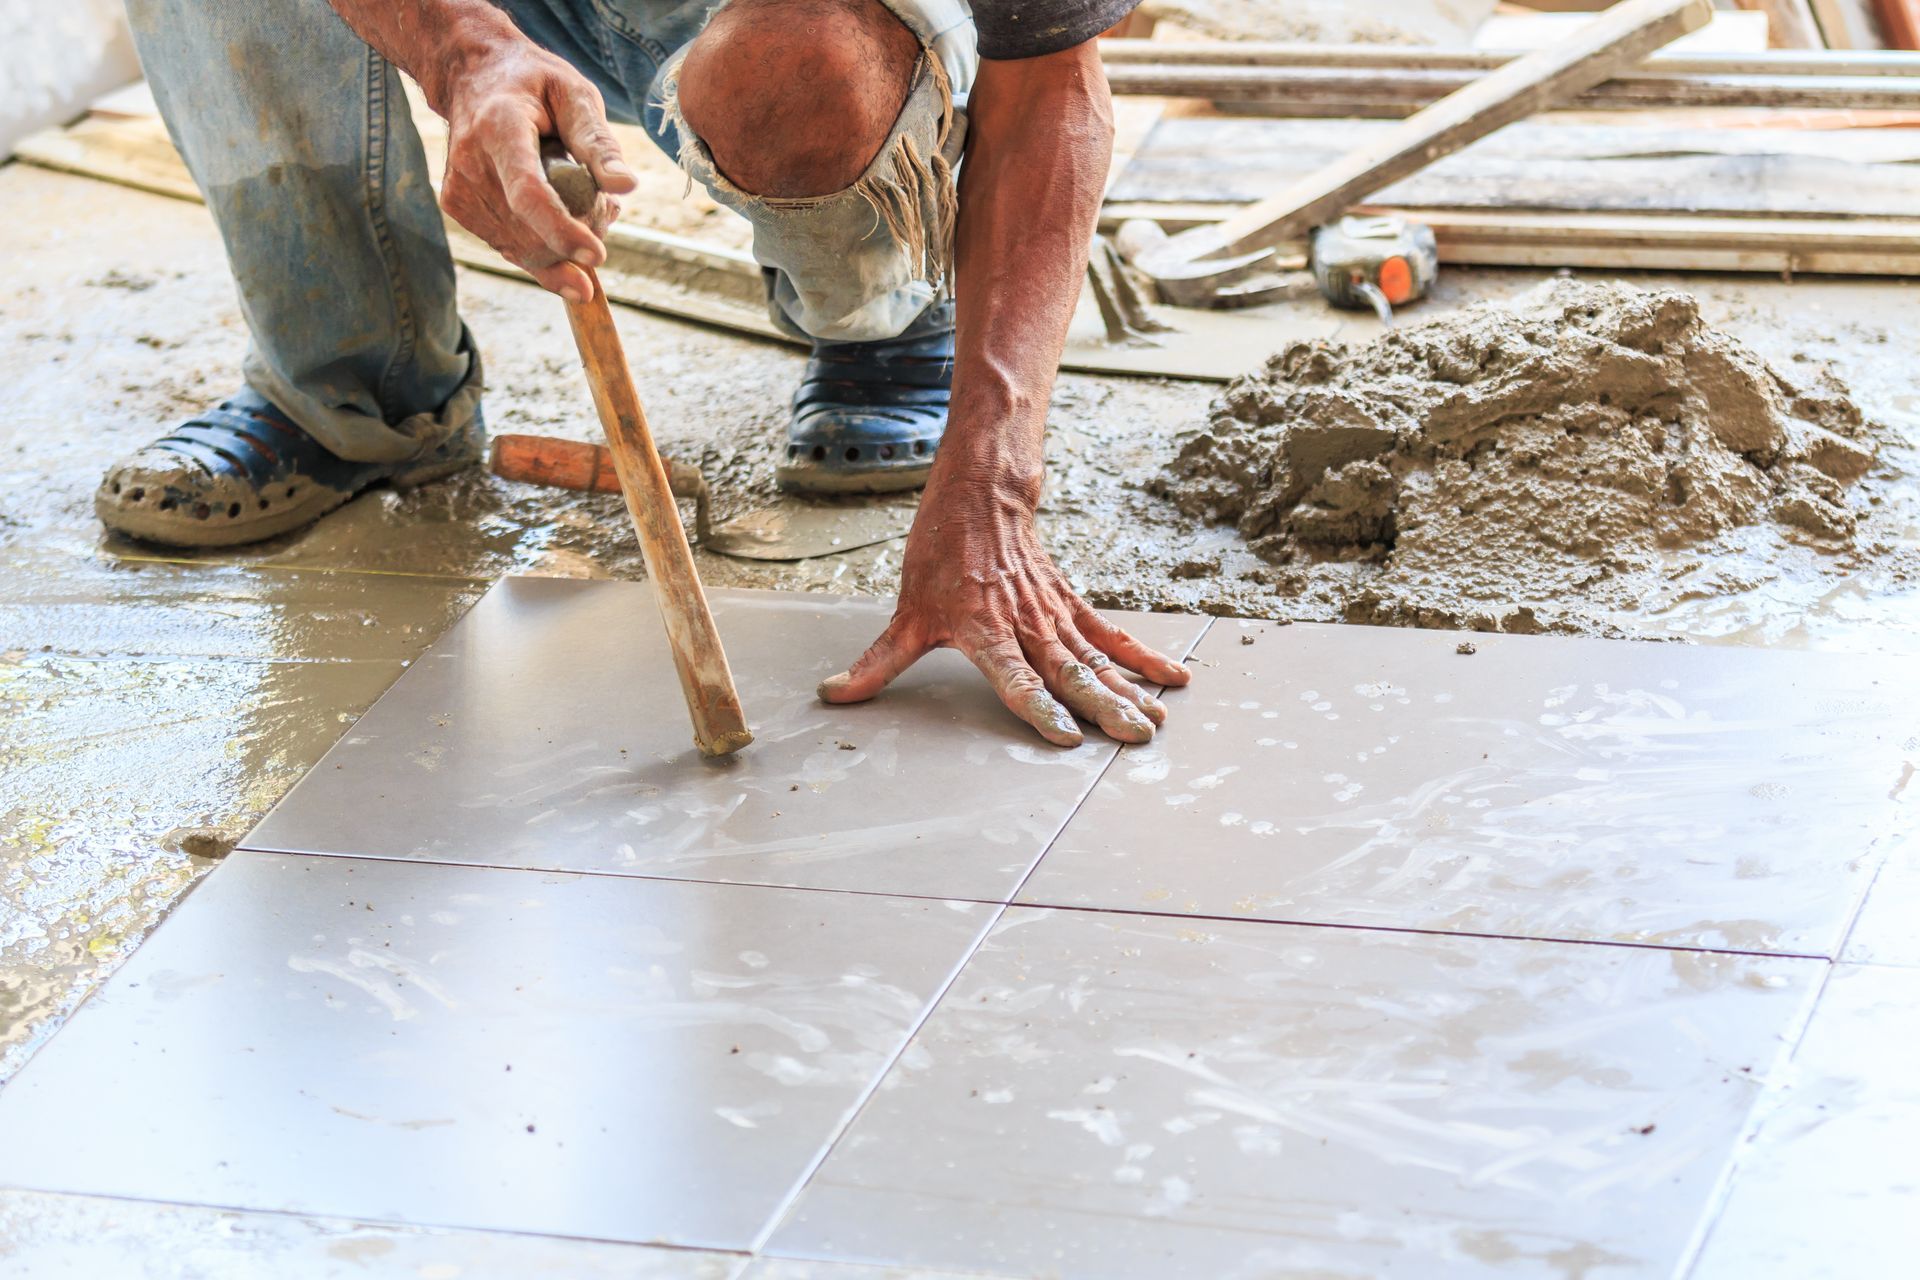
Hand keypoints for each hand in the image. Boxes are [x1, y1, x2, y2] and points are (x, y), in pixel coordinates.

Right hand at [437, 38, 636, 300]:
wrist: (473, 77)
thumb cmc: (533, 84)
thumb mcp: (575, 95)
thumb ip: (599, 142)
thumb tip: (627, 185)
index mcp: (499, 127)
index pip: (528, 193)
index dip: (562, 231)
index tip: (597, 256)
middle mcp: (470, 162)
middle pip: (530, 230)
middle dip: (579, 238)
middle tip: (607, 209)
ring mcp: (459, 189)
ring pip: (524, 250)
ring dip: (566, 245)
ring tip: (589, 206)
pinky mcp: (458, 207)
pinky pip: (512, 248)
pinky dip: (546, 245)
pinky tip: (565, 215)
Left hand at [820, 482, 1191, 746]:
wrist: (980, 492)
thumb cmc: (940, 552)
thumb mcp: (905, 611)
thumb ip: (878, 662)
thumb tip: (834, 696)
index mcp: (984, 631)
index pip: (1015, 679)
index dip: (1038, 708)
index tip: (1064, 736)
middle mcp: (1024, 626)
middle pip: (1069, 673)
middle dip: (1103, 708)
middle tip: (1134, 737)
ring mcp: (1051, 615)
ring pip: (1095, 659)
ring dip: (1128, 692)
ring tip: (1156, 722)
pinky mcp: (1069, 603)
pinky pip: (1109, 635)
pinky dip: (1140, 657)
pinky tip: (1171, 677)